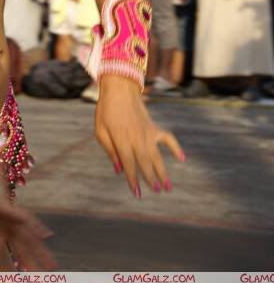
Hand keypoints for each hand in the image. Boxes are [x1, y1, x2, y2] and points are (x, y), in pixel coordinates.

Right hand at [0, 158, 55, 270]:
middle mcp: (6, 226)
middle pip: (21, 249)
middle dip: (31, 267)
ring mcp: (10, 216)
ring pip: (27, 237)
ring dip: (39, 252)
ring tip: (53, 268)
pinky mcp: (9, 205)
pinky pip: (22, 217)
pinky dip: (33, 226)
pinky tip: (45, 235)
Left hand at [95, 76, 184, 195]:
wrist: (119, 89)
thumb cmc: (106, 110)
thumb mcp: (100, 130)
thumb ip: (110, 150)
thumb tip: (119, 170)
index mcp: (121, 140)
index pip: (129, 165)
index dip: (133, 180)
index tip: (137, 193)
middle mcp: (137, 138)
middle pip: (145, 163)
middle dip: (151, 179)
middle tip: (157, 192)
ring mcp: (147, 132)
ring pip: (157, 156)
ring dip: (163, 172)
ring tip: (168, 187)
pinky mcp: (153, 127)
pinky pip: (168, 138)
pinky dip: (176, 148)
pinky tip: (183, 158)